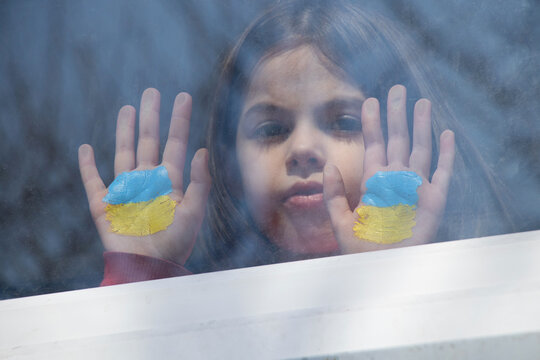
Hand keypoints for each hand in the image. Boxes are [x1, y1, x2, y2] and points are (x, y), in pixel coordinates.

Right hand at [79, 88, 210, 264]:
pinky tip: (87, 148)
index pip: (175, 144)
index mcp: (170, 182)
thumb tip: (202, 150)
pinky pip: (94, 181)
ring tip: (128, 108)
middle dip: (151, 117)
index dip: (179, 121)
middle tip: (151, 92)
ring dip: (125, 131)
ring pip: (124, 153)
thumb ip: (200, 182)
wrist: (150, 269)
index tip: (183, 97)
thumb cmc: (175, 245)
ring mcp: (126, 191)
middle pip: (149, 141)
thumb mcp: (194, 213)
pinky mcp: (105, 205)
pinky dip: (88, 166)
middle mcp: (148, 181)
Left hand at [324, 85, 454, 253]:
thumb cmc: (362, 249)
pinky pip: (442, 173)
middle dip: (397, 114)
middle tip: (397, 89)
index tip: (368, 101)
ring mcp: (416, 187)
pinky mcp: (434, 200)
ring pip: (420, 148)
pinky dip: (446, 155)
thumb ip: (332, 193)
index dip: (371, 123)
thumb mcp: (340, 220)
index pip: (373, 144)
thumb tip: (326, 164)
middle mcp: (396, 179)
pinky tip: (446, 135)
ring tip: (422, 102)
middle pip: (397, 139)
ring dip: (422, 126)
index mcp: (374, 181)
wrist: (384, 269)